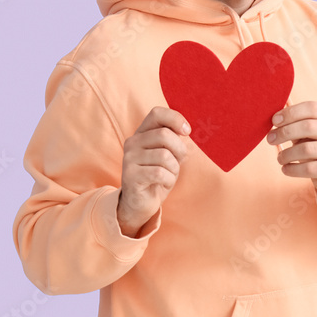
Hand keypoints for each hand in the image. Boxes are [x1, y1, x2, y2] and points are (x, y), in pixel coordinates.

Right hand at [117, 106, 189, 237]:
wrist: (141, 203)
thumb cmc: (157, 176)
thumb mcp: (167, 153)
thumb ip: (172, 139)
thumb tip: (184, 129)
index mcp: (141, 133)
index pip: (157, 113)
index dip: (175, 119)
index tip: (187, 132)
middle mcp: (132, 142)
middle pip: (165, 135)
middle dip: (179, 150)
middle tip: (178, 162)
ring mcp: (129, 159)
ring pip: (165, 156)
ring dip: (173, 169)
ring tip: (168, 175)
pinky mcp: (131, 176)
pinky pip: (160, 173)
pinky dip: (168, 180)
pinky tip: (162, 184)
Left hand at [267, 101, 316, 209]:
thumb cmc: (316, 145)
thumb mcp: (309, 131)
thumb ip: (295, 122)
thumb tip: (274, 119)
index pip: (311, 108)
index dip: (290, 113)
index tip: (274, 120)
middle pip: (308, 126)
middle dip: (285, 132)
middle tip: (270, 139)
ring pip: (307, 149)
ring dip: (287, 154)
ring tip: (280, 158)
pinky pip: (309, 169)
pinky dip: (292, 169)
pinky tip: (285, 168)